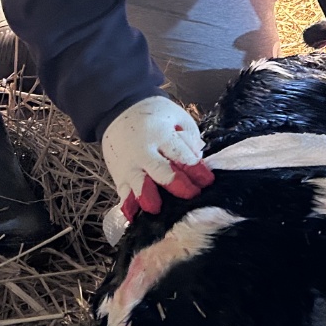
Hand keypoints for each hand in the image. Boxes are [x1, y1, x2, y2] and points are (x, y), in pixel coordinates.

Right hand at [101, 96, 214, 219]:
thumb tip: (197, 162)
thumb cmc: (155, 115)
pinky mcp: (119, 174)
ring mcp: (129, 165)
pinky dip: (130, 206)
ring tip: (157, 210)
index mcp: (161, 135)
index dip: (195, 170)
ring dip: (149, 199)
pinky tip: (136, 217)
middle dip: (177, 185)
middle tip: (191, 195)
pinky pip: (123, 193)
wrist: (118, 109)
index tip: (207, 181)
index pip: (181, 155)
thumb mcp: (177, 117)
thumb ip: (189, 139)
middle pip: (160, 172)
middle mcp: (143, 151)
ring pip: (138, 185)